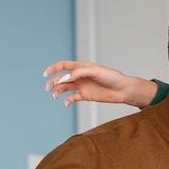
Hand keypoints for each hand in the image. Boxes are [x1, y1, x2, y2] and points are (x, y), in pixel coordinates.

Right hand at [43, 60, 157, 107]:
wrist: (123, 89)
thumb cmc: (111, 77)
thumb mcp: (94, 71)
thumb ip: (78, 73)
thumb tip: (63, 79)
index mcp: (81, 66)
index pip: (63, 65)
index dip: (53, 69)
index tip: (46, 74)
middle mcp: (79, 76)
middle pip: (61, 78)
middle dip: (53, 82)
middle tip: (48, 88)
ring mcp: (82, 86)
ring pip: (64, 88)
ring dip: (58, 91)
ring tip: (55, 96)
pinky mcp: (85, 95)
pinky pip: (72, 98)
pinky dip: (67, 100)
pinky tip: (66, 103)